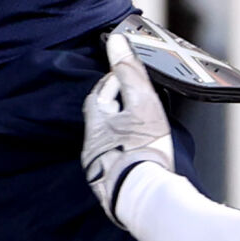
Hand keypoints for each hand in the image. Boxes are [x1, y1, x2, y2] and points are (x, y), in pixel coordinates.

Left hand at [81, 33, 175, 226]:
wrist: (146, 199)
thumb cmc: (144, 149)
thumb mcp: (142, 102)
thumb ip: (130, 72)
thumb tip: (116, 41)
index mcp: (96, 125)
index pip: (100, 95)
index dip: (115, 84)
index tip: (132, 82)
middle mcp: (92, 149)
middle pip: (102, 121)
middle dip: (118, 111)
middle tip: (140, 107)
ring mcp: (100, 171)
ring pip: (108, 145)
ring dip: (122, 136)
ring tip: (144, 134)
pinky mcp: (111, 189)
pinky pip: (116, 166)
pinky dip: (127, 158)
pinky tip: (142, 160)